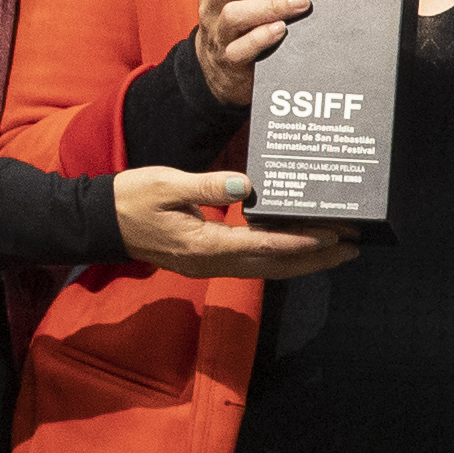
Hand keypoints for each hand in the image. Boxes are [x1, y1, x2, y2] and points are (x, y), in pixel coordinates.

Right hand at [113, 166, 355, 280]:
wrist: (101, 222)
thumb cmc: (130, 199)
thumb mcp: (165, 185)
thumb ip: (207, 187)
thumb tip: (247, 185)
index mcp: (203, 246)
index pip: (262, 246)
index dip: (299, 243)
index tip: (331, 237)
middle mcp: (211, 262)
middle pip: (273, 266)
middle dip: (315, 259)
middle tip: (352, 248)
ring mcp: (209, 264)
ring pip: (266, 267)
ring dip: (303, 261)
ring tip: (337, 250)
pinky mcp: (207, 258)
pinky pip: (253, 261)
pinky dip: (280, 254)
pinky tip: (298, 243)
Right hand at [194, 0, 311, 99]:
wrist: (221, 65)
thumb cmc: (242, 20)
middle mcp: (211, 2)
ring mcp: (216, 31)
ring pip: (234, 14)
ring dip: (272, 6)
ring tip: (301, 3)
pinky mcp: (227, 59)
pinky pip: (239, 48)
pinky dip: (261, 37)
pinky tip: (282, 29)